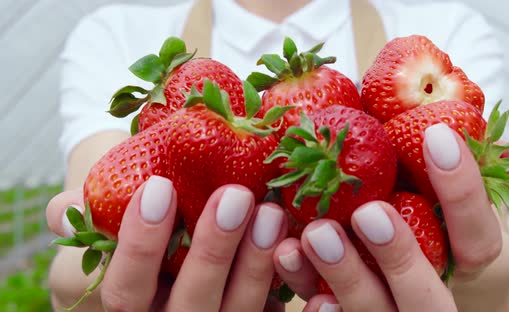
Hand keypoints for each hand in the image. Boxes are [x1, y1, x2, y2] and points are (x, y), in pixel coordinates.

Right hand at [46, 177, 290, 310]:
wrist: (173, 235)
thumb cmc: (140, 220)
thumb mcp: (108, 214)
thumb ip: (86, 213)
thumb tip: (63, 212)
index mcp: (128, 304)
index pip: (126, 292)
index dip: (140, 245)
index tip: (159, 186)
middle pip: (190, 307)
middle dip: (213, 252)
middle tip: (235, 196)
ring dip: (257, 265)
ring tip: (272, 212)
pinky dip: (289, 283)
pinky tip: (297, 244)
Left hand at [273, 125, 508, 310]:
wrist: (404, 275)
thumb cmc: (429, 215)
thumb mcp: (451, 192)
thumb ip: (466, 167)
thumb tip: (483, 133)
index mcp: (467, 262)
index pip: (478, 239)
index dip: (463, 192)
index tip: (436, 134)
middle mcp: (431, 296)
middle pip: (425, 299)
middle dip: (399, 256)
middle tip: (368, 212)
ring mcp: (390, 310)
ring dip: (344, 277)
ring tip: (314, 234)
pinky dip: (306, 287)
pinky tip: (286, 255)